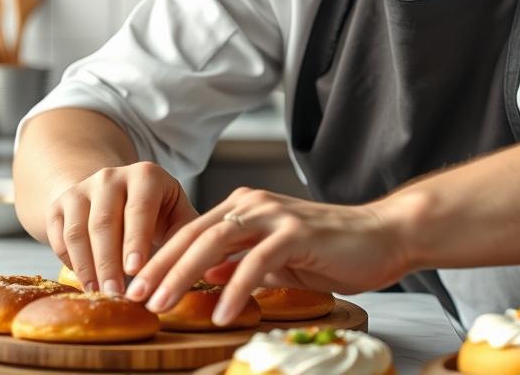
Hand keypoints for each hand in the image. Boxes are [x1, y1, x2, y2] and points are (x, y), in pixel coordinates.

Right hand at [45, 161, 198, 295]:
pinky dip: (69, 262)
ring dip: (86, 267)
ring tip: (98, 293)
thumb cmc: (156, 211)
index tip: (135, 270)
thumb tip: (200, 267)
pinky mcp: (59, 204)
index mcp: (146, 175)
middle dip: (109, 262)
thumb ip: (187, 236)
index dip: (136, 240)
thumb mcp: (177, 214)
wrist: (114, 191)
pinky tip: (84, 281)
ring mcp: (81, 189)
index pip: (139, 208)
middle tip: (115, 293)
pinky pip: (60, 237)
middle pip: (105, 223)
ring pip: (78, 232)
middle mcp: (110, 176)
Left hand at [124, 187, 410, 325]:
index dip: (159, 260)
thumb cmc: (335, 250)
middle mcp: (254, 204)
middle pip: (193, 236)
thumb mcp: (278, 259)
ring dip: (184, 276)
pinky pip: (255, 263)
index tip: (135, 288)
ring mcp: (275, 215)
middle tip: (135, 298)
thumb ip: (242, 263)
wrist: (385, 236)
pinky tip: (221, 314)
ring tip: (163, 306)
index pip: (190, 233)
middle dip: (159, 269)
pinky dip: (234, 290)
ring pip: (215, 244)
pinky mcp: (296, 232)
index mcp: (245, 207)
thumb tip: (207, 277)